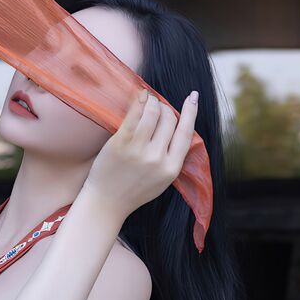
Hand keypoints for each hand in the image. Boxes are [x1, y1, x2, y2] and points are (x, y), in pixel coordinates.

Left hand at [83, 88, 198, 220]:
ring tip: (148, 100)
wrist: (106, 202)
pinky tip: (140, 96)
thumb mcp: (162, 180)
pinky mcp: (120, 143)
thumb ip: (172, 157)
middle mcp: (157, 158)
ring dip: (152, 102)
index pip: (186, 133)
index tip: (193, 97)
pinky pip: (134, 115)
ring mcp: (138, 150)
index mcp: (171, 168)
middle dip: (166, 108)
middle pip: (169, 120)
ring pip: (153, 113)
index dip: (191, 112)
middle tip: (158, 107)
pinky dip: (139, 101)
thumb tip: (178, 125)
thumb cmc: (134, 190)